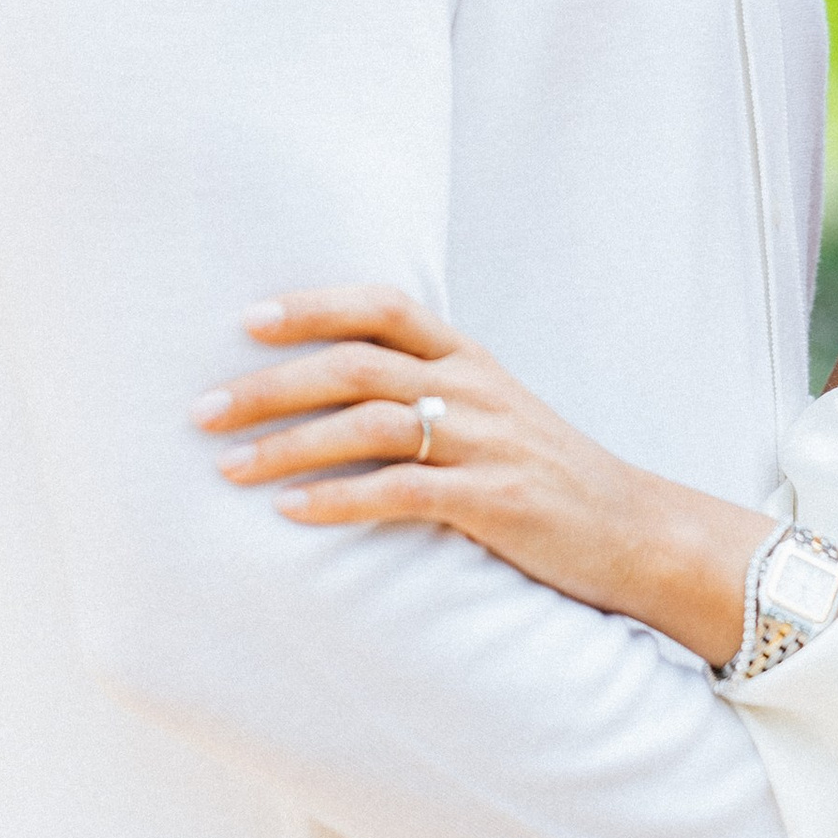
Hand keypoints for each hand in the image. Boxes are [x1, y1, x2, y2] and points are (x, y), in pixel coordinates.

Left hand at [193, 286, 782, 664]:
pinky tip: (291, 515)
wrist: (635, 532)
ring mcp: (488, 442)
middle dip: (270, 385)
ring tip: (226, 469)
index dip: (314, 305)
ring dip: (288, 446)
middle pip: (357, 363)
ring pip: (371, 425)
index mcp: (471, 358)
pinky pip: (403, 493)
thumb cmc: (548, 476)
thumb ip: (428, 393)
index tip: (247, 320)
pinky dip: (339, 501)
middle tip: (202, 411)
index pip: (385, 306)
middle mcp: (475, 388)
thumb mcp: (493, 415)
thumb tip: (332, 392)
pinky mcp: (495, 502)